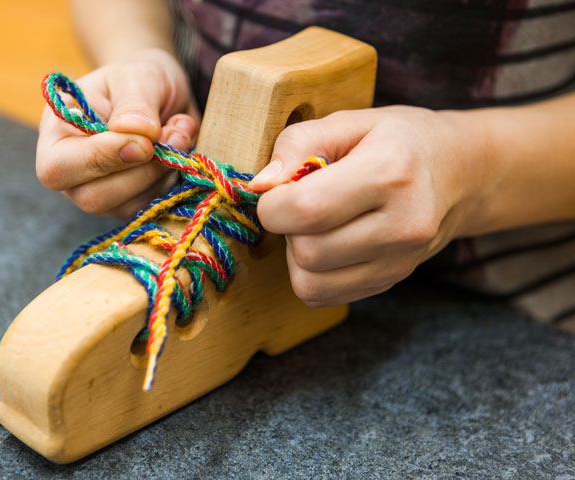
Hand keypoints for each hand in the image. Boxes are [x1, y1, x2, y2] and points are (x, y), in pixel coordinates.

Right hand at [36, 49, 199, 218]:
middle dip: (141, 171)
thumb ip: (135, 102)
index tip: (144, 141)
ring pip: (128, 207)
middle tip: (172, 135)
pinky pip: (152, 207)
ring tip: (178, 132)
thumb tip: (137, 133)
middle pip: (92, 198)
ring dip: (163, 173)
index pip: (59, 167)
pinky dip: (174, 180)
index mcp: (55, 137)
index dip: (102, 159)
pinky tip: (179, 150)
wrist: (159, 94)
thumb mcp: (136, 76)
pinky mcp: (131, 205)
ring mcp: (101, 195)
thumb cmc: (138, 81)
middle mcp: (72, 174)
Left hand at [249, 106, 490, 305]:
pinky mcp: (391, 282)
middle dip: (287, 228)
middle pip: (306, 252)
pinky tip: (330, 243)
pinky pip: (323, 296)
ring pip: (310, 283)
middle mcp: (402, 226)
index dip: (272, 204)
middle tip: (303, 203)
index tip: (277, 189)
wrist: (460, 174)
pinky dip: (312, 274)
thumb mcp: (350, 121)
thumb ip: (298, 144)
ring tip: (318, 224)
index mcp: (389, 174)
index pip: (306, 209)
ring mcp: (400, 262)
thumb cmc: (398, 141)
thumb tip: (260, 186)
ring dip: (297, 255)